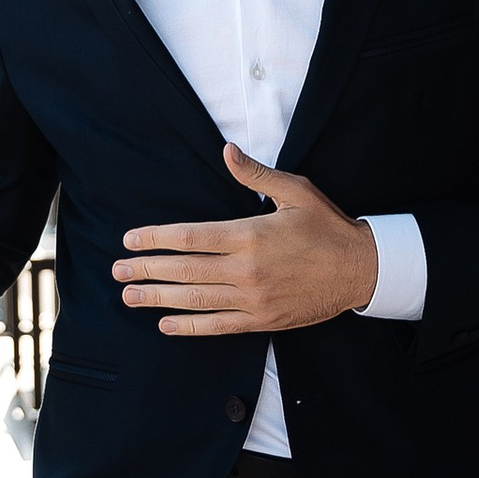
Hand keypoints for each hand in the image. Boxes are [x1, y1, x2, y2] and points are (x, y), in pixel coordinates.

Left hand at [114, 143, 379, 336]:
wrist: (361, 270)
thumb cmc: (328, 227)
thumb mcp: (296, 191)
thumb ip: (256, 174)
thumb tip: (227, 151)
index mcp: (250, 234)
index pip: (189, 237)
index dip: (155, 239)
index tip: (129, 241)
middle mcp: (246, 269)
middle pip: (184, 270)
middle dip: (146, 271)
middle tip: (117, 272)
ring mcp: (253, 298)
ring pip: (195, 299)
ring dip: (158, 299)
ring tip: (129, 297)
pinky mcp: (262, 320)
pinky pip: (217, 326)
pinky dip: (189, 326)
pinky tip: (166, 324)